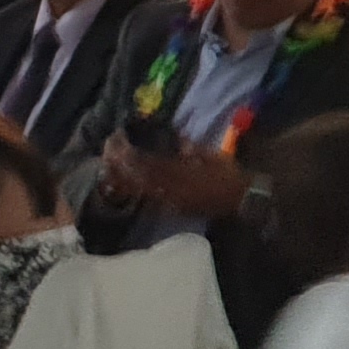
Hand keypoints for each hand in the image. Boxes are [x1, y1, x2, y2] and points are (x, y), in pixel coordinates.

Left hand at [104, 130, 243, 220]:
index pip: (150, 162)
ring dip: (123, 178)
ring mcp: (171, 200)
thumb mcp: (212, 156)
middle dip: (121, 164)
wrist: (242, 201)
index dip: (132, 153)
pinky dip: (134, 190)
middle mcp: (173, 188)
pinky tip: (123, 184)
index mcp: (183, 172)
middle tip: (107, 152)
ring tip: (109, 166)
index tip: (119, 142)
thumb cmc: (229, 176)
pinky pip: (149, 198)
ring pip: (140, 189)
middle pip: (140, 176)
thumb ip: (191, 148)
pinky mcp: (173, 208)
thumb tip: (177, 139)